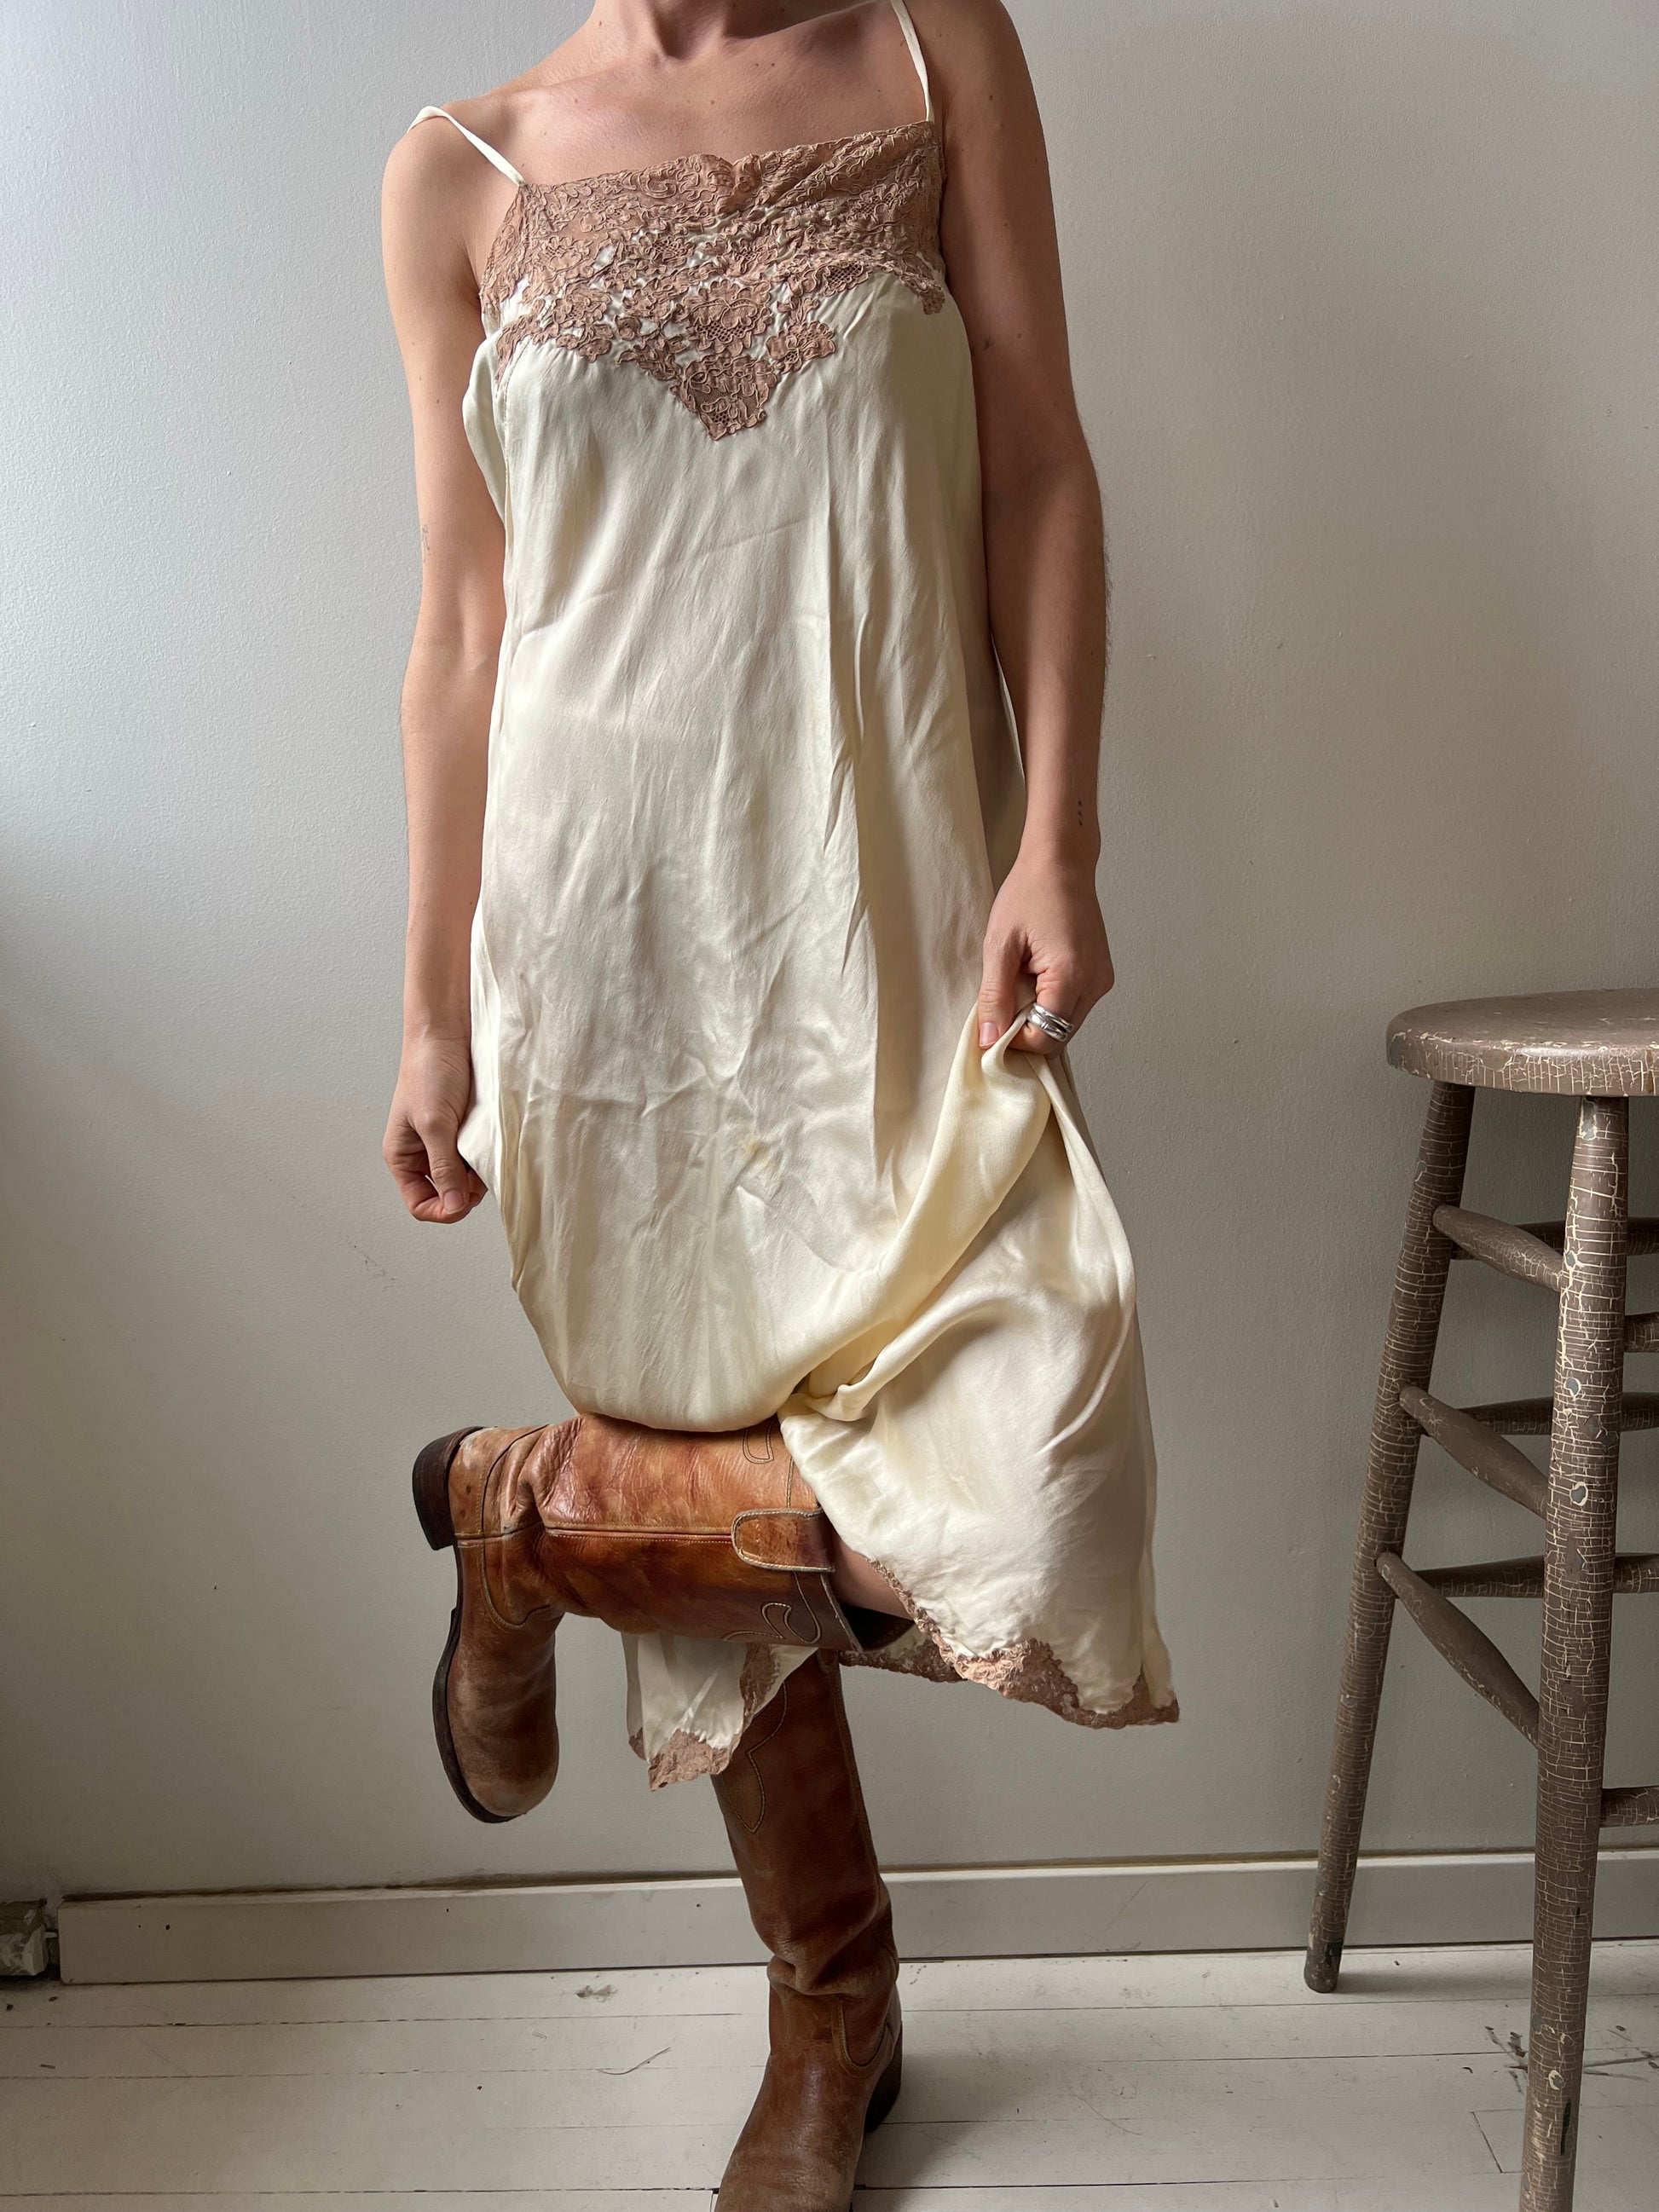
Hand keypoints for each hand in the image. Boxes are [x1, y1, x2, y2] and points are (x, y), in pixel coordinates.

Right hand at [384, 1033, 486, 1222]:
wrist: (448, 1033)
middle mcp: (423, 1154)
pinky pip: (479, 1157)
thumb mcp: (435, 1124)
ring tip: (482, 1148)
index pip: (420, 1204)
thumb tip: (454, 1206)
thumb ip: (444, 1167)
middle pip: (447, 1195)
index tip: (465, 1202)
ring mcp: (446, 1143)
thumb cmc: (429, 1070)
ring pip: (467, 1178)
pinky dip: (487, 1155)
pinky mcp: (466, 1131)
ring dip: (478, 1172)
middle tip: (479, 1171)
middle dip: (465, 1190)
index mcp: (403, 1156)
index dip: (443, 1210)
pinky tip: (490, 1140)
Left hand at [977, 847, 1114, 1054]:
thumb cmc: (1029, 893)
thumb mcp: (1000, 944)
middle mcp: (1095, 983)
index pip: (1046, 1038)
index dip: (1015, 1041)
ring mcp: (1102, 979)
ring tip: (1019, 984)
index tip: (993, 1024)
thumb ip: (994, 995)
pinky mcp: (1101, 974)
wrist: (1061, 862)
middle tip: (1003, 1004)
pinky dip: (1052, 1004)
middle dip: (1028, 1031)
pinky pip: (1075, 1007)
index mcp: (1071, 975)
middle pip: (1059, 1037)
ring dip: (1039, 1018)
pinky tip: (1035, 978)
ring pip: (1067, 1024)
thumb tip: (988, 1038)